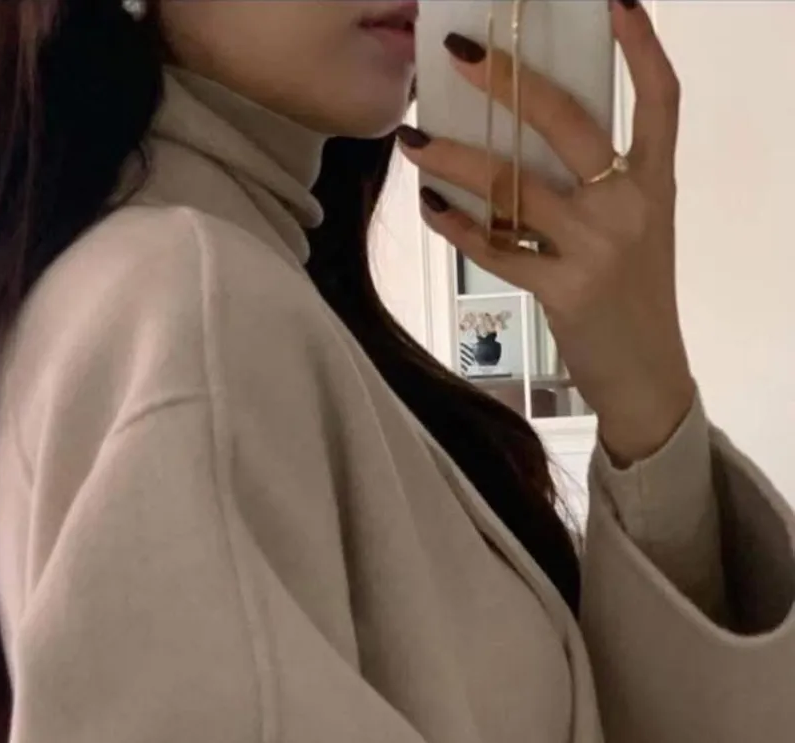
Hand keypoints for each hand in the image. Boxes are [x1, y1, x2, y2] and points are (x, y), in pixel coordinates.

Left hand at [397, 0, 695, 466]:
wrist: (648, 376)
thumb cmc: (632, 297)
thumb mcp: (636, 228)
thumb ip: (600, 182)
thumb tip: (530, 135)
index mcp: (656, 182)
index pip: (660, 97)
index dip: (639, 45)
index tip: (612, 1)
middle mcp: (631, 206)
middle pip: (571, 125)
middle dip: (512, 83)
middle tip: (460, 53)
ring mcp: (598, 249)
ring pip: (517, 188)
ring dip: (457, 159)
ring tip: (412, 139)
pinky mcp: (564, 293)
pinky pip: (497, 250)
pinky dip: (456, 226)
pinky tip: (427, 204)